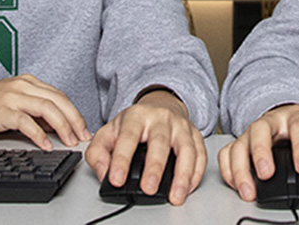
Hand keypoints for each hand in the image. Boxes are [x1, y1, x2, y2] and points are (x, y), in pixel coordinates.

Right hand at [0, 74, 90, 149]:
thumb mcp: (12, 105)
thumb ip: (33, 111)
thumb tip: (56, 126)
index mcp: (27, 82)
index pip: (59, 95)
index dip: (74, 112)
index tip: (83, 129)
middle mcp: (22, 85)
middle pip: (58, 100)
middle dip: (75, 120)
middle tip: (82, 137)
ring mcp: (11, 96)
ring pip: (47, 108)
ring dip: (62, 126)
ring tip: (69, 141)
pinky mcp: (0, 110)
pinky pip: (26, 122)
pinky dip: (39, 135)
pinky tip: (46, 145)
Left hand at [84, 89, 205, 205]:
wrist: (161, 103)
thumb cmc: (135, 123)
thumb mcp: (109, 131)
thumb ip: (98, 152)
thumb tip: (103, 173)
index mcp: (137, 116)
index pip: (128, 137)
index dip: (121, 159)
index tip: (116, 179)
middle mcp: (161, 118)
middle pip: (160, 141)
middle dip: (155, 167)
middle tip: (149, 188)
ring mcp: (181, 126)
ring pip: (186, 148)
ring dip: (182, 174)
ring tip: (175, 195)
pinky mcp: (195, 135)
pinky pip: (200, 154)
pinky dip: (196, 173)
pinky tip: (188, 187)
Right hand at [218, 104, 298, 201]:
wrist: (294, 124)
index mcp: (297, 119)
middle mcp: (272, 122)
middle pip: (261, 129)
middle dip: (261, 152)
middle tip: (266, 174)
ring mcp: (253, 132)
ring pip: (240, 142)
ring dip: (241, 167)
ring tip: (249, 190)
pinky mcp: (241, 143)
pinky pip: (227, 153)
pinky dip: (228, 169)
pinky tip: (236, 184)